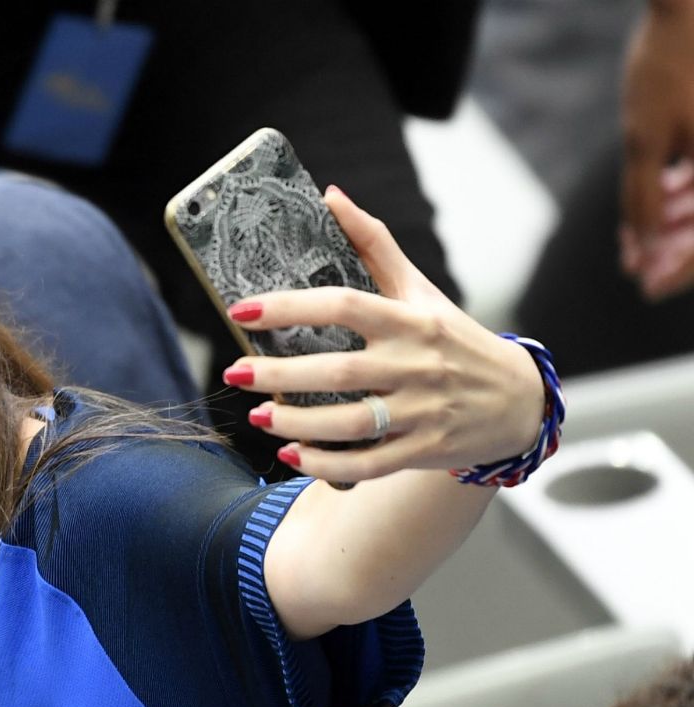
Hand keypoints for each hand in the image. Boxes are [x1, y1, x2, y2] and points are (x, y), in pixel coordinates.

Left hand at [219, 187, 545, 486]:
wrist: (519, 400)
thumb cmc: (455, 339)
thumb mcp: (421, 290)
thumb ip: (375, 245)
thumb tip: (330, 196)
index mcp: (412, 320)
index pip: (345, 305)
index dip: (290, 307)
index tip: (241, 311)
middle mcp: (417, 364)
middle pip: (338, 371)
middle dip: (278, 374)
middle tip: (234, 371)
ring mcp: (422, 411)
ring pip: (350, 422)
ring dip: (296, 423)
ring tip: (257, 417)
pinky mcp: (424, 449)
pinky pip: (368, 464)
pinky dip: (327, 464)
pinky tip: (292, 455)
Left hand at [621, 3, 693, 299]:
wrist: (685, 11)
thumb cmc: (667, 68)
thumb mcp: (642, 138)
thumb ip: (641, 197)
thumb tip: (640, 251)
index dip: (678, 270)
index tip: (644, 286)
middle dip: (670, 251)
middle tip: (633, 267)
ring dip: (671, 224)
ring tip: (634, 237)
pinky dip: (680, 195)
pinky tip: (654, 199)